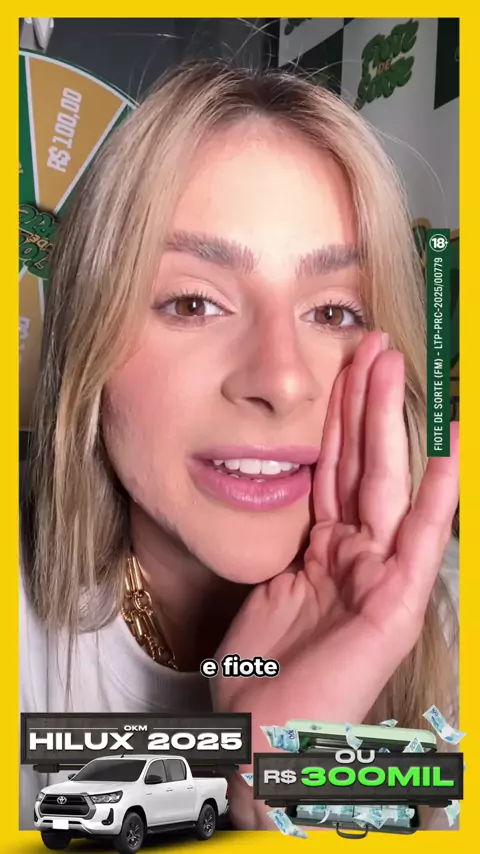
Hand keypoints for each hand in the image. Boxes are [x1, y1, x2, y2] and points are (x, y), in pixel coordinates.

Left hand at [211, 331, 458, 825]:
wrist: (258, 739)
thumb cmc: (258, 675)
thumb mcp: (269, 588)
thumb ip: (287, 541)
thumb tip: (279, 490)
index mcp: (324, 550)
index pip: (333, 467)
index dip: (338, 416)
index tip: (341, 366)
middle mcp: (355, 556)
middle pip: (362, 464)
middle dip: (365, 402)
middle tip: (372, 344)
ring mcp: (377, 579)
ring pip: (385, 486)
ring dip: (391, 424)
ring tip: (396, 367)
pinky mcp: (392, 609)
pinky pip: (415, 542)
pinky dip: (436, 497)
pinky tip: (448, 450)